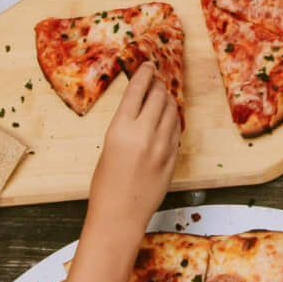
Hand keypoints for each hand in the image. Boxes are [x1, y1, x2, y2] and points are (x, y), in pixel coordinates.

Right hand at [86, 63, 180, 240]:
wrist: (119, 215)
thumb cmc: (105, 185)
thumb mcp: (108, 148)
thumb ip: (125, 127)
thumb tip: (139, 110)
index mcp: (120, 129)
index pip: (137, 90)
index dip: (144, 74)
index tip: (148, 65)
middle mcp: (144, 134)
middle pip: (158, 96)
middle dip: (158, 85)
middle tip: (156, 80)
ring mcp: (162, 147)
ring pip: (172, 111)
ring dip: (168, 101)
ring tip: (163, 97)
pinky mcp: (173, 159)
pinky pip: (177, 131)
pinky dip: (173, 121)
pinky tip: (168, 120)